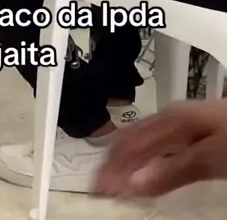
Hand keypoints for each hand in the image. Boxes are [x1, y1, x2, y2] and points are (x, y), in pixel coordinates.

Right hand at [94, 101, 226, 197]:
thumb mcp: (210, 158)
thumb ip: (173, 169)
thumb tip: (135, 182)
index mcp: (172, 120)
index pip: (130, 145)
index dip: (112, 168)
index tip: (98, 189)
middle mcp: (174, 117)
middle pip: (134, 139)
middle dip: (114, 162)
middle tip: (99, 186)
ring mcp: (185, 122)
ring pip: (144, 139)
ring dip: (127, 159)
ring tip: (115, 177)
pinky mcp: (195, 130)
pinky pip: (159, 142)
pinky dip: (145, 156)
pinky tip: (148, 168)